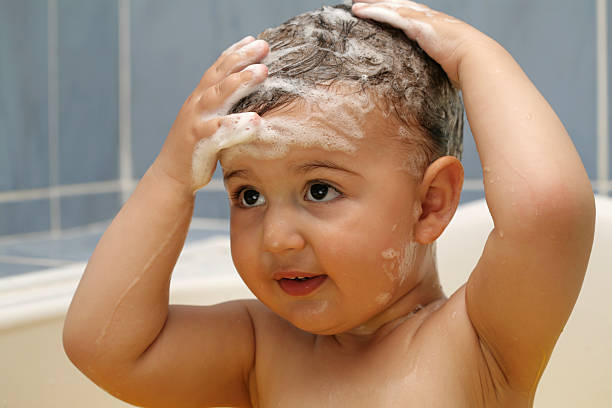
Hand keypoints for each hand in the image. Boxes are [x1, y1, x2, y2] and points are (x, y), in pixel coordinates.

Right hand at [152, 36, 268, 193]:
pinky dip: (239, 125)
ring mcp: (196, 122)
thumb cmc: (196, 149)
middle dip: (241, 58)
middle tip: (264, 46)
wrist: (171, 177)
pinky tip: (257, 120)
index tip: (254, 39)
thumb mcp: (209, 121)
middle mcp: (196, 105)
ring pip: (218, 96)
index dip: (235, 52)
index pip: (218, 69)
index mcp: (199, 99)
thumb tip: (248, 94)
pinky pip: (221, 131)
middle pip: (219, 75)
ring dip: (241, 82)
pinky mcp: (200, 143)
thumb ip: (223, 106)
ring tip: (263, 71)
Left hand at [351, 0, 491, 85]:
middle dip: (380, 2)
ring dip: (371, 5)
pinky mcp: (417, 25)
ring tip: (354, 5)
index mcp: (435, 26)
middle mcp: (428, 18)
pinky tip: (359, 11)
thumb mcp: (449, 65)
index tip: (382, 9)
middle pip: (398, 5)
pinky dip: (374, 12)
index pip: (410, 14)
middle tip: (361, 1)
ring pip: (391, 7)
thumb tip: (437, 81)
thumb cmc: (468, 67)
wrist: (477, 60)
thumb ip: (439, 67)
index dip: (394, 10)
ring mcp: (422, 20)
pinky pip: (390, 16)